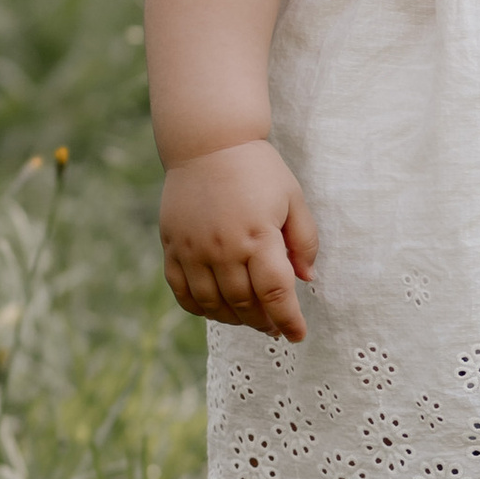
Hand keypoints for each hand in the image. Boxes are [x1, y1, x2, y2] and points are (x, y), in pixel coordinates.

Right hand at [159, 141, 317, 337]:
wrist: (208, 143)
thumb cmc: (258, 169)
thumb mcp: (293, 198)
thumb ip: (304, 241)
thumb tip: (306, 280)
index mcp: (258, 236)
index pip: (275, 293)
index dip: (288, 320)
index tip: (298, 335)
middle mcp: (223, 248)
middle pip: (245, 304)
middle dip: (264, 322)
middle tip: (276, 326)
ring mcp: (194, 250)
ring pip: (213, 305)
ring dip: (234, 320)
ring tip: (249, 319)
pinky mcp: (173, 247)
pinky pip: (183, 293)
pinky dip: (200, 309)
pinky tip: (217, 309)